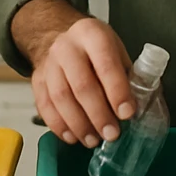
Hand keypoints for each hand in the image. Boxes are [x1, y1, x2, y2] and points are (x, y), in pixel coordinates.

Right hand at [28, 17, 133, 148]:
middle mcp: (67, 47)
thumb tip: (139, 108)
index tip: (127, 114)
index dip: (117, 91)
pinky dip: (59, 126)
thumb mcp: (117, 52)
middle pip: (81, 84)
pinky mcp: (37, 79)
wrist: (63, 40)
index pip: (106, 64)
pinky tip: (73, 137)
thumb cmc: (96, 51)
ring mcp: (49, 63)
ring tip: (93, 140)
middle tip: (111, 134)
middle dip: (98, 114)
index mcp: (93, 35)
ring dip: (79, 124)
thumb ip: (127, 77)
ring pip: (60, 98)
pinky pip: (44, 106)